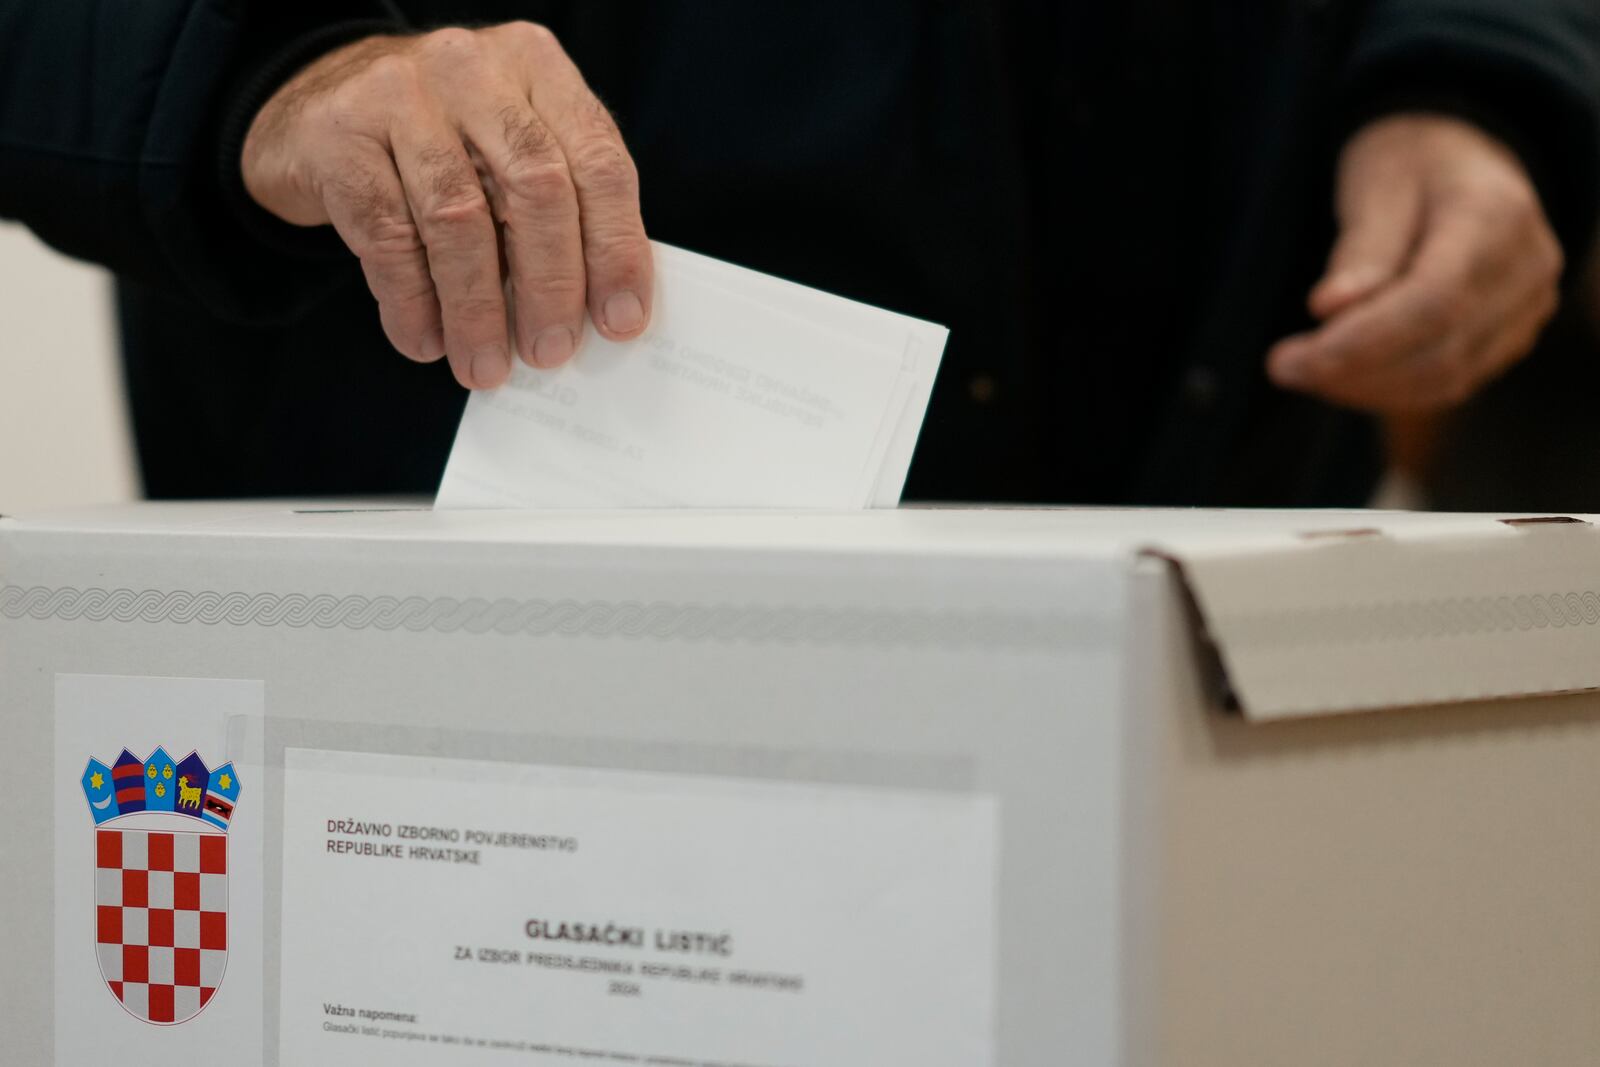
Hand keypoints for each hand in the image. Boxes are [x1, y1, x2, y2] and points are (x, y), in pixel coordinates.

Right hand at [242, 22, 651, 388]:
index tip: (619, 321)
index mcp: (537, 67)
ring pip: (458, 219)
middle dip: (550, 285)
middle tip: (550, 351)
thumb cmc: (442, 142)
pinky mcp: (339, 137)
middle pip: (536, 188)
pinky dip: (412, 303)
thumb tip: (599, 311)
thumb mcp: (510, 146)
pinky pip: (388, 237)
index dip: (615, 248)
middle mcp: (473, 69)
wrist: (318, 103)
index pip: (598, 161)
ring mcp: (400, 95)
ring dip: (477, 310)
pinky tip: (425, 339)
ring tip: (484, 365)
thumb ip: (560, 204)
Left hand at [1267, 114, 1560, 412]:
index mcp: (1497, 216)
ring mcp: (1527, 309)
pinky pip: (1449, 385)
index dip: (1357, 343)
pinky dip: (1388, 391)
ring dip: (1364, 389)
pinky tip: (1341, 376)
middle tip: (1282, 368)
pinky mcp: (1510, 339)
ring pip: (1445, 380)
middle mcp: (1528, 269)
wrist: (1465, 165)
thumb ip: (1361, 249)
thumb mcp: (1376, 184)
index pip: (1431, 303)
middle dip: (1350, 372)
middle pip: (1439, 352)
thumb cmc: (1412, 164)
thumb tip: (1330, 310)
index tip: (1285, 361)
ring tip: (1305, 371)